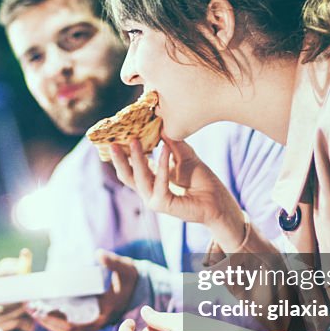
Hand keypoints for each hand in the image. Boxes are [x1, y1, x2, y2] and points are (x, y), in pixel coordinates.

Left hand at [30, 249, 138, 330]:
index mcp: (102, 316)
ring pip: (64, 326)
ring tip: (30, 307)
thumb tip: (99, 254)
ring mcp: (90, 320)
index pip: (74, 326)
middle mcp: (94, 322)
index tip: (42, 312)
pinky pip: (67, 320)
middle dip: (45, 321)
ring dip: (47, 319)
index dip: (56, 321)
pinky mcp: (87, 314)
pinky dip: (53, 315)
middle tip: (29, 308)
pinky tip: (41, 305)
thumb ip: (113, 262)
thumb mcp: (125, 269)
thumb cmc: (130, 278)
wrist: (138, 286)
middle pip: (65, 329)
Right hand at [109, 136, 246, 250]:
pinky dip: (162, 165)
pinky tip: (164, 149)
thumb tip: (161, 126)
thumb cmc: (202, 181)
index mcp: (151, 181)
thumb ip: (173, 144)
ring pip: (139, 178)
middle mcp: (149, 191)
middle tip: (113, 142)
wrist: (217, 200)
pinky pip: (159, 182)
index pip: (131, 169)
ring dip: (137, 158)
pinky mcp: (163, 204)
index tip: (115, 138)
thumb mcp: (185, 156)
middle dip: (119, 159)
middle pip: (127, 175)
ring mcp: (154, 199)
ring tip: (134, 140)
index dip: (122, 155)